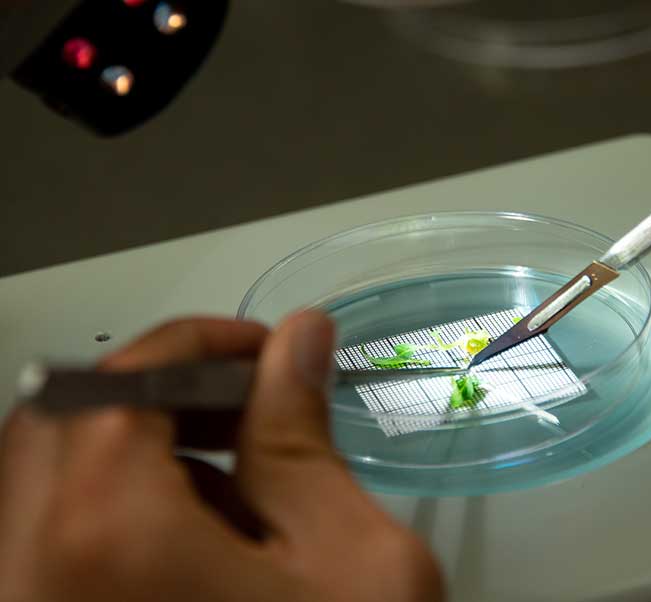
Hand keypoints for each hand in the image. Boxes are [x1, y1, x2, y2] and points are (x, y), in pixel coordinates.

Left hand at [0, 314, 442, 600]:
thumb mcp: (348, 558)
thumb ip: (306, 434)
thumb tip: (299, 337)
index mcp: (105, 530)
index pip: (126, 375)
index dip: (204, 342)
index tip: (270, 351)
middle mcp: (26, 567)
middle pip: (73, 419)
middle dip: (170, 396)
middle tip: (251, 407)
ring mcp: (26, 600)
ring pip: (55, 482)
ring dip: (146, 454)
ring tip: (239, 487)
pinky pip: (54, 542)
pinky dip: (123, 515)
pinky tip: (204, 549)